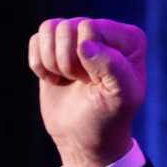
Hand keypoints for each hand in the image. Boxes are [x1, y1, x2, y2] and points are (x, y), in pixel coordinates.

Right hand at [28, 17, 147, 166]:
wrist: (84, 139)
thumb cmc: (107, 118)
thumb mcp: (121, 98)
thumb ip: (113, 68)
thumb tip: (85, 44)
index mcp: (129, 38)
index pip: (89, 29)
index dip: (86, 59)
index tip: (97, 82)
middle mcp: (104, 30)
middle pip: (66, 28)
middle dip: (68, 62)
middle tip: (83, 83)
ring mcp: (78, 36)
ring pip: (49, 28)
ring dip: (53, 63)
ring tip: (70, 79)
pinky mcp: (55, 46)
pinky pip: (36, 39)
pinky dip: (39, 65)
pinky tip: (56, 79)